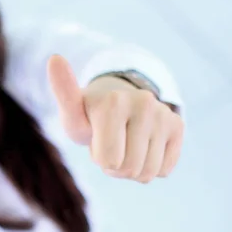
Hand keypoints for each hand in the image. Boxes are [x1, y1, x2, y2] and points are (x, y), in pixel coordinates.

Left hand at [47, 54, 183, 182]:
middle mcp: (143, 103)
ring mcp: (163, 113)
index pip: (109, 162)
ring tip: (124, 145)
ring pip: (148, 173)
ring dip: (133, 169)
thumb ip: (63, 93)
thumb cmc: (89, 116)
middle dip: (115, 167)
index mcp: (113, 103)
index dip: (100, 158)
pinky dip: (151, 166)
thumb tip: (54, 58)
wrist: (116, 105)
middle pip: (129, 169)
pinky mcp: (177, 125)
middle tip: (110, 144)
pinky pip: (164, 169)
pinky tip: (142, 147)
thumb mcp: (72, 114)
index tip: (96, 138)